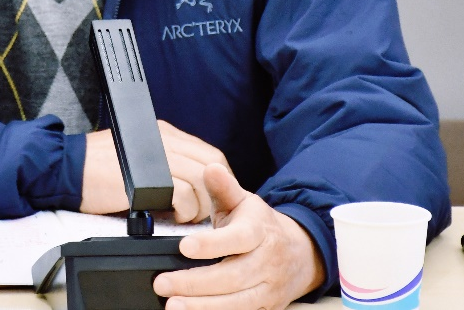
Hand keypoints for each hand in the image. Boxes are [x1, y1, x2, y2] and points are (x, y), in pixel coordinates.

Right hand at [80, 120, 231, 221]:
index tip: (213, 198)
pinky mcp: (147, 176)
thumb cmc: (96, 169)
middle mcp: (163, 138)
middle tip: (201, 213)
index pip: (207, 152)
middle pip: (210, 163)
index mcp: (162, 133)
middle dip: (213, 194)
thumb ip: (162, 163)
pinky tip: (167, 216)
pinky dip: (182, 210)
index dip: (217, 178)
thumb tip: (190, 186)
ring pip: (200, 180)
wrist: (63, 169)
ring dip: (198, 205)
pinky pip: (183, 194)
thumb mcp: (135, 157)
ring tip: (182, 217)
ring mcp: (156, 155)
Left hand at [153, 163, 325, 309]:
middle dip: (195, 283)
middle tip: (163, 283)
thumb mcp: (244, 202)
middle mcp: (266, 261)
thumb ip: (224, 187)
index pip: (238, 239)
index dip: (212, 244)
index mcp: (259, 231)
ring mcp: (268, 288)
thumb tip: (211, 168)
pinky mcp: (266, 307)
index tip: (185, 246)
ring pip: (236, 302)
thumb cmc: (261, 226)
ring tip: (173, 304)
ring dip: (202, 306)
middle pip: (232, 277)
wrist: (300, 253)